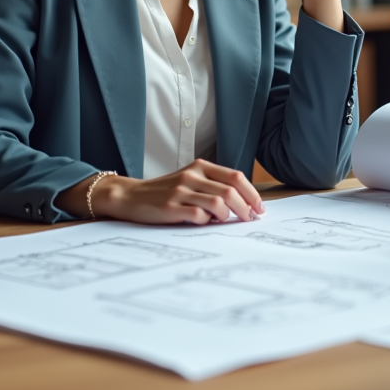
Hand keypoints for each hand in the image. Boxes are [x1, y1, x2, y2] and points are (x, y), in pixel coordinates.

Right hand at [88, 159, 265, 224]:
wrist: (130, 196)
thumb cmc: (165, 191)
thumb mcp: (190, 180)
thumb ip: (213, 186)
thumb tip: (243, 203)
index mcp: (200, 167)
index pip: (236, 177)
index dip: (252, 194)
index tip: (259, 208)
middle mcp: (192, 176)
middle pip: (231, 191)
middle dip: (246, 208)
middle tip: (249, 219)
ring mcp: (181, 191)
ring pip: (218, 203)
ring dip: (227, 216)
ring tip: (223, 221)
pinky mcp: (171, 207)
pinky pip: (199, 216)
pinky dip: (206, 222)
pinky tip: (203, 223)